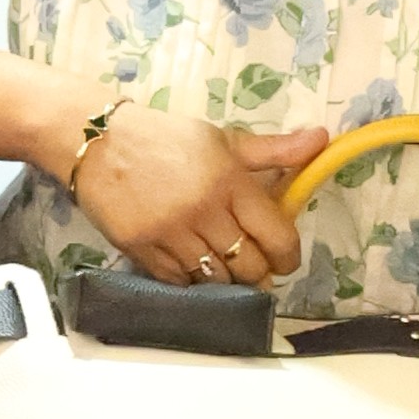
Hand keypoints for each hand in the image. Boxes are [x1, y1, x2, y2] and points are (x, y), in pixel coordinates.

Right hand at [69, 109, 326, 285]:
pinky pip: (178, 280)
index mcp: (230, 181)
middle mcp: (204, 210)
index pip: (276, 235)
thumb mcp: (222, 139)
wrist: (97, 140)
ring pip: (214, 279)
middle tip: (255, 267)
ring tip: (224, 268)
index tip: (284, 260)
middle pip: (248, 266)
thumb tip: (322, 140)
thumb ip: (274, 150)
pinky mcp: (141, 248)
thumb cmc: (166, 138)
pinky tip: (191, 266)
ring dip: (225, 279)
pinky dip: (190, 280)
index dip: (287, 256)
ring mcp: (171, 232)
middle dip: (258, 272)